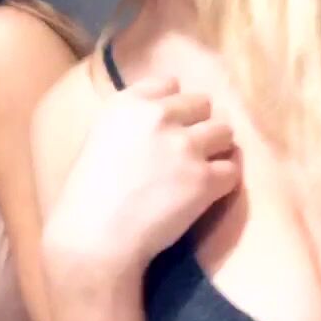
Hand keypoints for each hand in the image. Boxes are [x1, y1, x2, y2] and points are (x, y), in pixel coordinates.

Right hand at [46, 75, 239, 273]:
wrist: (95, 237)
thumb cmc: (88, 196)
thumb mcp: (100, 139)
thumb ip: (131, 123)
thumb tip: (159, 124)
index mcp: (128, 103)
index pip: (170, 84)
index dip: (173, 106)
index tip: (167, 126)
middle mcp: (159, 115)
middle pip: (203, 104)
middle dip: (197, 125)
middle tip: (186, 152)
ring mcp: (185, 145)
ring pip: (225, 132)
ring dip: (215, 150)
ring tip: (199, 172)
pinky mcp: (205, 178)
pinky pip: (232, 170)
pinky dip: (222, 183)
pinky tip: (204, 195)